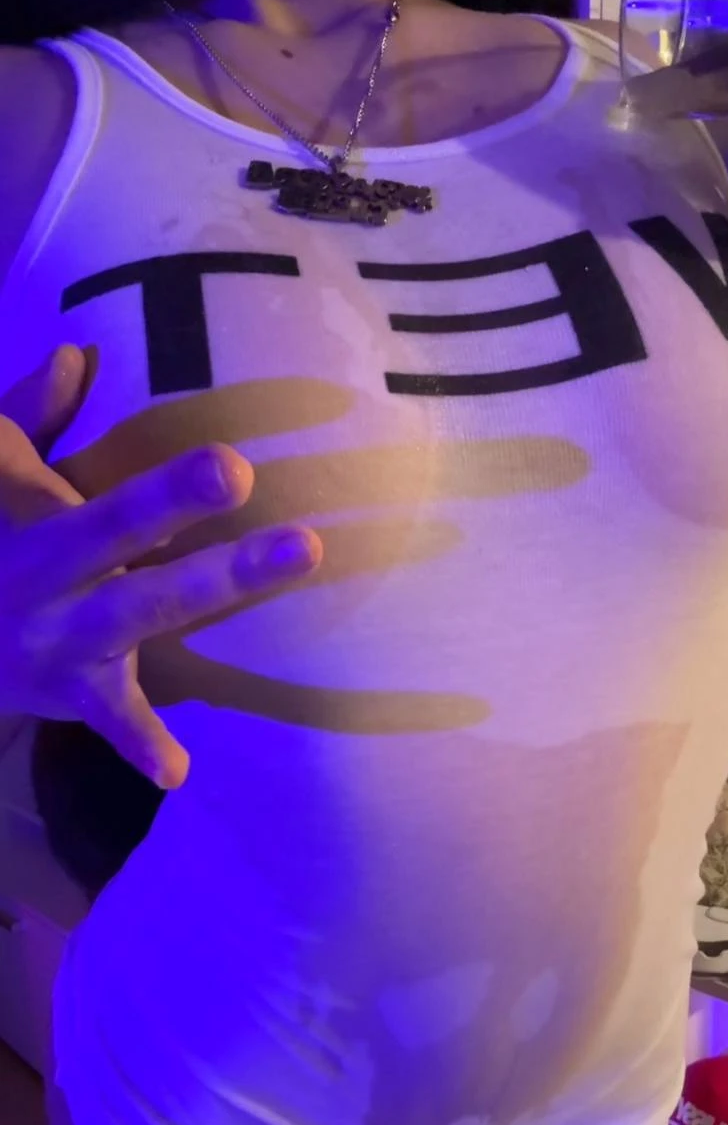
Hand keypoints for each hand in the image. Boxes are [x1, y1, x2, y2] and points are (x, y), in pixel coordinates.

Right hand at [0, 347, 322, 787]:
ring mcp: (60, 635)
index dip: (148, 467)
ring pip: (140, 606)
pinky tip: (178, 771)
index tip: (221, 450)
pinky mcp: (70, 690)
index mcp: (33, 515)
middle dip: (168, 500)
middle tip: (238, 469)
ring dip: (218, 581)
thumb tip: (74, 352)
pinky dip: (138, 743)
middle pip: (111, 528)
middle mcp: (47, 569)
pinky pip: (107, 718)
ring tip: (303, 550)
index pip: (91, 481)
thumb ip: (26, 416)